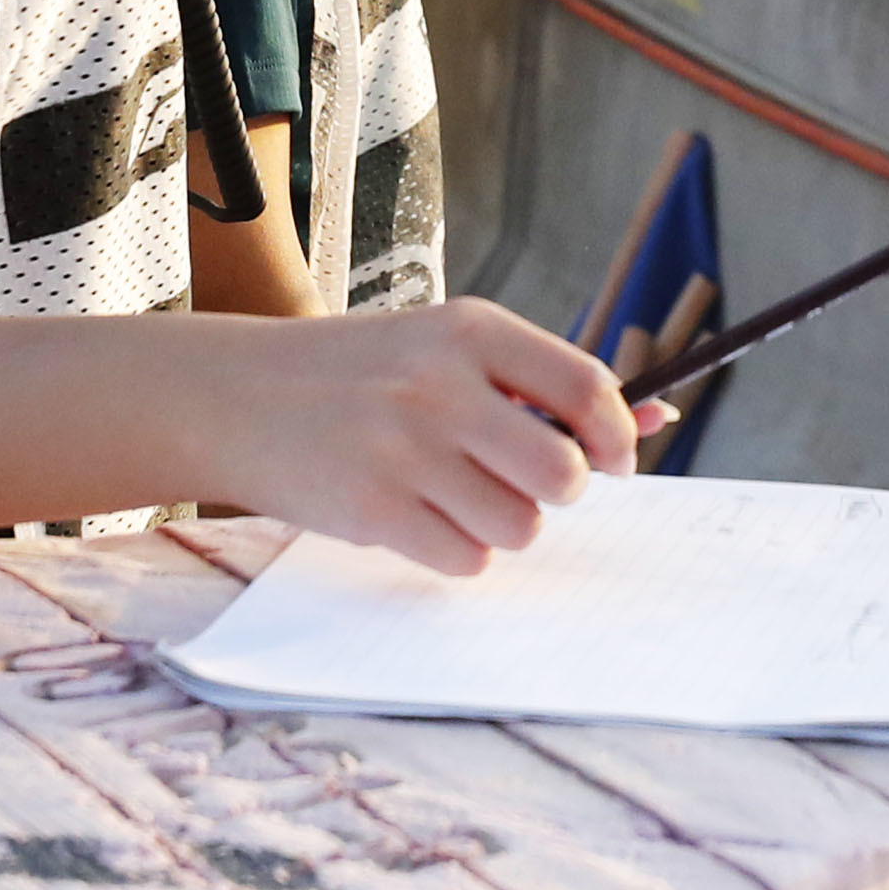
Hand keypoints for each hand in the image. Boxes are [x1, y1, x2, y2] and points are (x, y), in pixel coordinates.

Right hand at [189, 300, 671, 575]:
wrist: (235, 394)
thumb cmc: (357, 374)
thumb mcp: (441, 348)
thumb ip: (535, 384)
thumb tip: (653, 419)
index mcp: (470, 329)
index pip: (585, 387)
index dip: (617, 435)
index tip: (616, 460)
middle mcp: (441, 384)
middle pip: (563, 474)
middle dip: (560, 492)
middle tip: (530, 484)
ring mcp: (405, 449)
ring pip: (519, 526)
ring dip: (501, 524)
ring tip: (452, 492)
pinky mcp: (373, 509)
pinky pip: (466, 559)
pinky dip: (455, 550)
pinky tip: (415, 515)